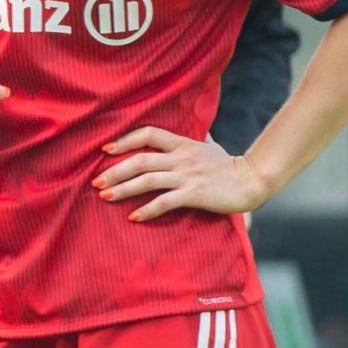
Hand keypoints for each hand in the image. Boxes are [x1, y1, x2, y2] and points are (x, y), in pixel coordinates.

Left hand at [94, 127, 272, 222]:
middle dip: (114, 171)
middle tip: (96, 181)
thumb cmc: (228, 165)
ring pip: (147, 180)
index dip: (125, 140)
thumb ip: (195, 139)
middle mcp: (181, 158)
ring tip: (105, 196)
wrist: (252, 180)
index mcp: (182, 144)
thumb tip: (194, 131)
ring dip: (123, 189)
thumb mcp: (209, 146)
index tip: (106, 149)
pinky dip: (147, 210)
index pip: (147, 134)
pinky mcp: (194, 194)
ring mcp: (187, 176)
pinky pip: (165, 202)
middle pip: (140, 160)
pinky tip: (133, 217)